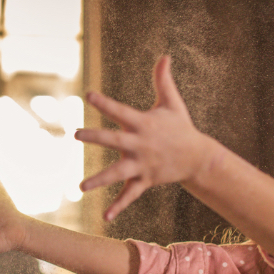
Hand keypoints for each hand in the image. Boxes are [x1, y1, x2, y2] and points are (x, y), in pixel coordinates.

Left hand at [79, 56, 216, 220]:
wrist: (198, 157)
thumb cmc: (180, 127)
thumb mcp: (172, 102)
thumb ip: (163, 80)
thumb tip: (165, 55)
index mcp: (143, 124)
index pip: (120, 111)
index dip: (104, 103)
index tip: (87, 95)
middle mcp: (140, 144)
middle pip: (114, 140)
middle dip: (96, 137)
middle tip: (76, 134)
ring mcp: (142, 165)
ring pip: (118, 173)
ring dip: (100, 180)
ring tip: (81, 187)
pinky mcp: (145, 180)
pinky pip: (130, 195)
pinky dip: (119, 207)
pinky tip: (105, 218)